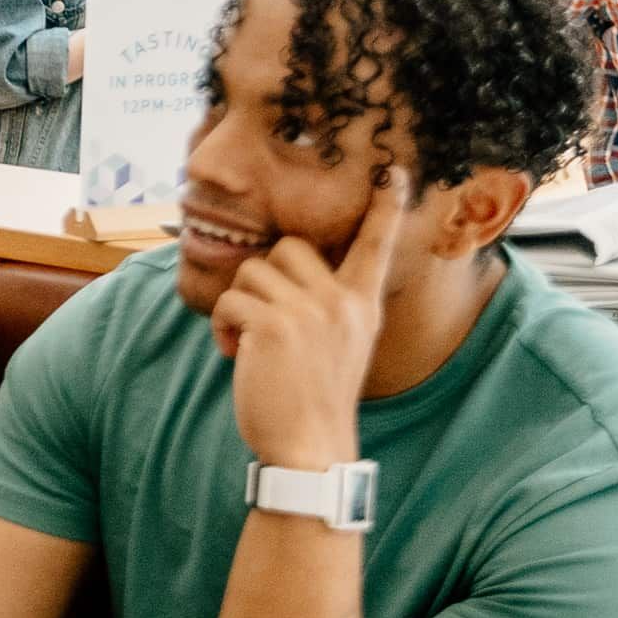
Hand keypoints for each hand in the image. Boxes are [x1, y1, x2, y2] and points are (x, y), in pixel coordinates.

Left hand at [213, 169, 404, 472]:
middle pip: (288, 248)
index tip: (397, 173)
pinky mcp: (272, 324)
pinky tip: (232, 354)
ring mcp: (309, 311)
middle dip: (264, 277)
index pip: (375, 247)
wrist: (309, 445)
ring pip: (252, 271)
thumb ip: (326, 307)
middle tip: (261, 319)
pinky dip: (220, 326)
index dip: (385, 209)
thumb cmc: (314, 398)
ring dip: (237, 305)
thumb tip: (281, 269)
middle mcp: (341, 302)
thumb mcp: (339, 345)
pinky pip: (229, 300)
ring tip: (246, 344)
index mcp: (362, 305)